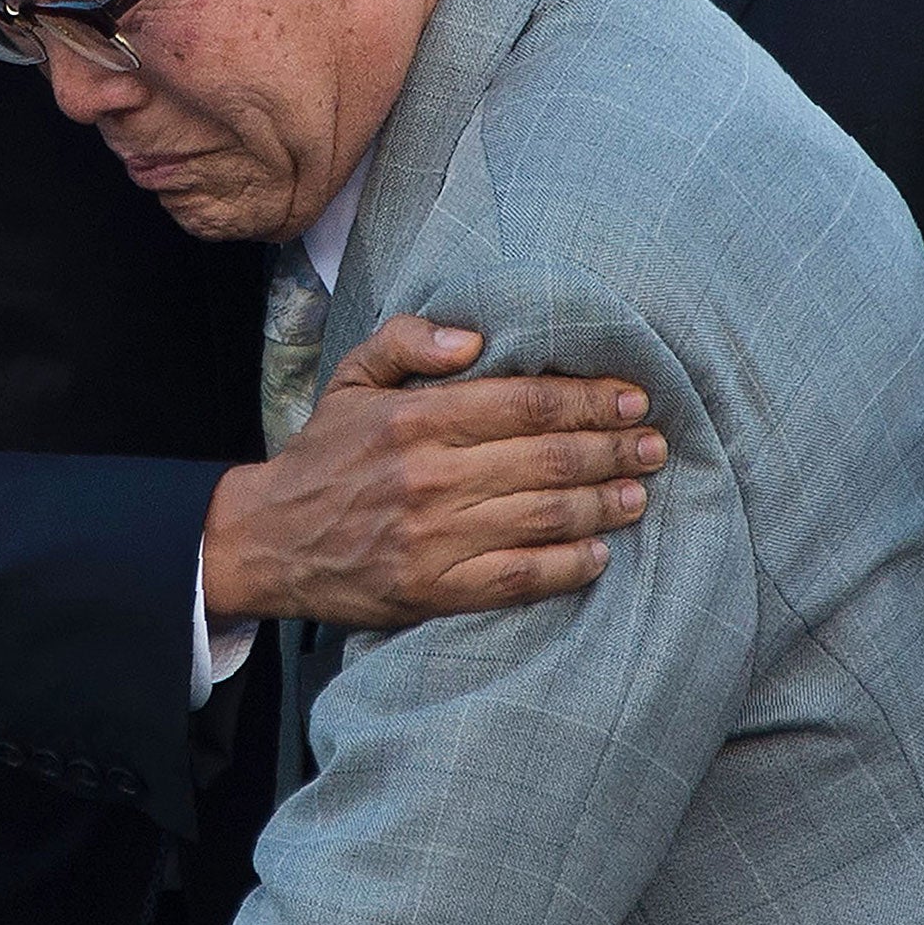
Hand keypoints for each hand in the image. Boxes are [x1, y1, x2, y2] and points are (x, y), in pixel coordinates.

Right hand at [203, 314, 666, 627]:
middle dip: (611, 448)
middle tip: (656, 444)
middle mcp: (430, 475)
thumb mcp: (353, 377)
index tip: (633, 397)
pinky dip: (565, 567)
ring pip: (540, 517)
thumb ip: (410, 339)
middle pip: (545, 458)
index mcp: (416, 416)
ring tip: (639, 492)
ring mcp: (433, 537)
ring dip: (601, 505)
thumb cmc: (324, 452)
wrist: (267, 540)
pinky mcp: (432, 590)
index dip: (587, 398)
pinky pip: (516, 579)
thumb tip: (475, 335)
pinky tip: (599, 554)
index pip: (523, 402)